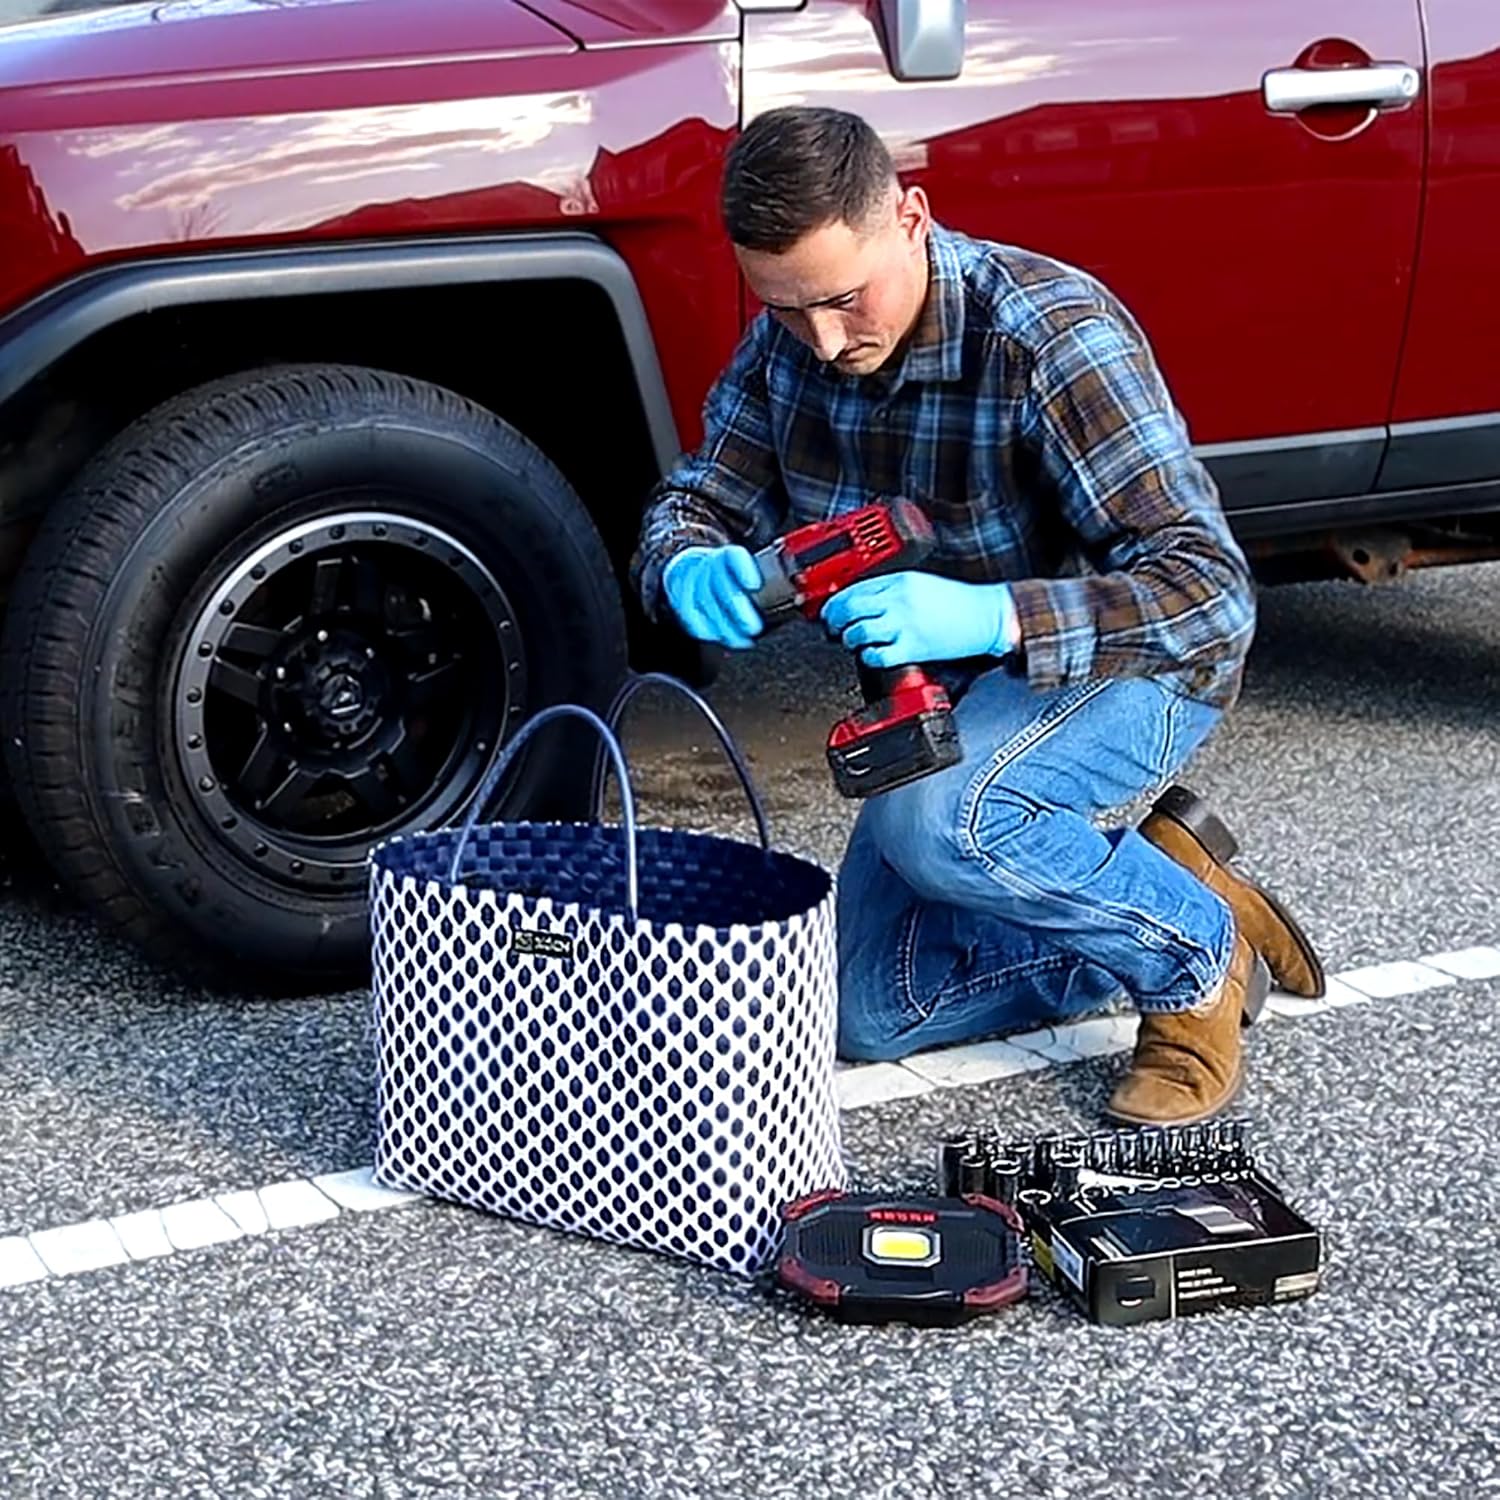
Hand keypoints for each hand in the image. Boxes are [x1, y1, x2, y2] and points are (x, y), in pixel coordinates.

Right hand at [662, 545, 763, 649]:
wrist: (691, 569)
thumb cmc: (728, 575)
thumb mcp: (748, 570)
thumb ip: (770, 580)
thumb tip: (801, 597)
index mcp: (726, 556)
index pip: (732, 557)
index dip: (742, 568)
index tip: (754, 584)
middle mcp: (706, 567)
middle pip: (718, 585)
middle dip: (736, 608)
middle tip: (753, 627)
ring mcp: (691, 584)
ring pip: (704, 603)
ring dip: (724, 626)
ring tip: (743, 640)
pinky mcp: (681, 601)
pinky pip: (690, 617)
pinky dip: (706, 630)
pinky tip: (721, 638)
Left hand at [821, 572, 1019, 666]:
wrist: (986, 616)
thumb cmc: (957, 602)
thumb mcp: (920, 583)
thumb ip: (890, 589)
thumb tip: (859, 602)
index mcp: (899, 581)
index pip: (852, 589)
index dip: (834, 603)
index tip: (830, 612)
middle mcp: (898, 600)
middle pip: (849, 609)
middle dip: (834, 621)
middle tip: (834, 628)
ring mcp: (905, 624)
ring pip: (859, 632)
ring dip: (850, 640)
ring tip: (855, 642)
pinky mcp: (913, 648)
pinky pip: (877, 655)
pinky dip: (869, 656)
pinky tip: (873, 654)